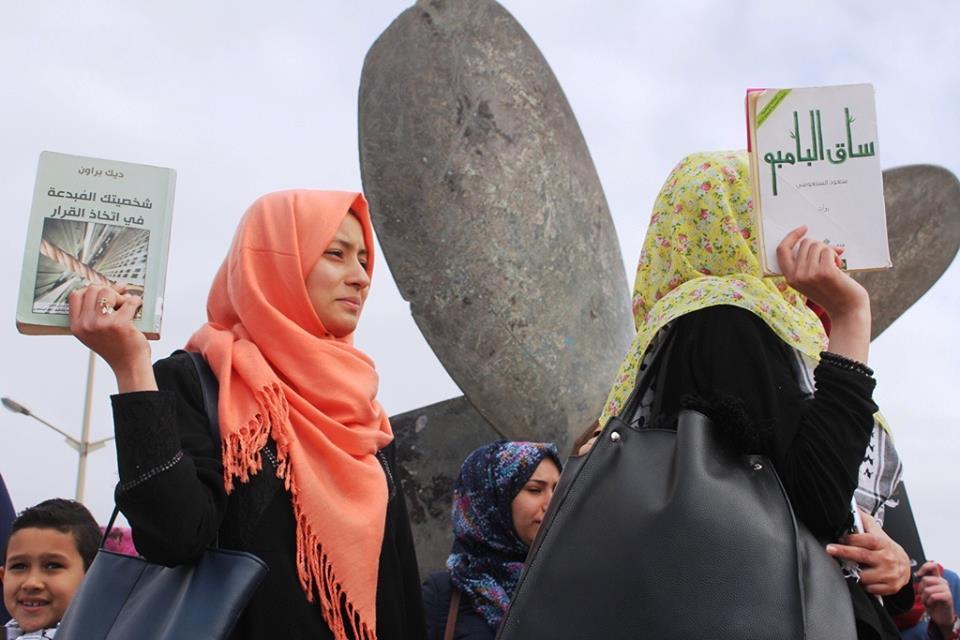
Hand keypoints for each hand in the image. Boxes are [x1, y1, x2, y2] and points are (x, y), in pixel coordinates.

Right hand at [68, 283, 156, 391]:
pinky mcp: (119, 324)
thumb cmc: (115, 346)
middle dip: (108, 290)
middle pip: (93, 290)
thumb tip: (108, 286)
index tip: (103, 292)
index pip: (75, 295)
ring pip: (108, 292)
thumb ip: (92, 313)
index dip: (90, 289)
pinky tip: (137, 304)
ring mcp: (101, 324)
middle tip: (119, 294)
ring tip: (127, 302)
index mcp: (76, 326)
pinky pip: (129, 301)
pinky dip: (135, 300)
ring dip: (121, 294)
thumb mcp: (94, 332)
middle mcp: (86, 325)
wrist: (129, 365)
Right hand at [777, 227, 870, 362]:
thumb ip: (807, 262)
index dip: (791, 236)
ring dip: (829, 251)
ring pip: (817, 245)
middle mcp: (797, 276)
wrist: (847, 311)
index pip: (782, 250)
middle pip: (804, 244)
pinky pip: (829, 251)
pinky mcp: (825, 272)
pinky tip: (840, 267)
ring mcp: (810, 274)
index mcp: (790, 278)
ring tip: (835, 264)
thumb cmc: (832, 293)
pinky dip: (836, 255)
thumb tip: (815, 241)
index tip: (803, 229)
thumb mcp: (812, 279)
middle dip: (819, 246)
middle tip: (829, 257)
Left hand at [825, 510, 909, 595]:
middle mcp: (887, 558)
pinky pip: (870, 589)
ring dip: (854, 572)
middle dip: (844, 552)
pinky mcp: (891, 587)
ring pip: (864, 576)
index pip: (867, 540)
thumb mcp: (876, 531)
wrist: (903, 564)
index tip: (839, 538)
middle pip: (863, 555)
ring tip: (851, 567)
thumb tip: (851, 508)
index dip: (852, 539)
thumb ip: (863, 520)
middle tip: (830, 549)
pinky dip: (864, 585)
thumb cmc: (885, 546)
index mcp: (883, 543)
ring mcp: (890, 574)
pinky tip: (863, 577)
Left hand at [917, 561, 957, 633]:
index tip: (918, 575)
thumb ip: (923, 582)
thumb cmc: (932, 603)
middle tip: (923, 596)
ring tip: (927, 602)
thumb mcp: (926, 591)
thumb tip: (916, 574)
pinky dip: (928, 602)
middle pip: (925, 579)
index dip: (924, 567)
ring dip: (924, 598)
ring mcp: (946, 589)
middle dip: (920, 590)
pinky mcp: (948, 597)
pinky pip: (933, 596)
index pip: (932, 565)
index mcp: (937, 578)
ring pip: (927, 589)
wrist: (940, 617)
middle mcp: (943, 582)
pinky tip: (931, 604)